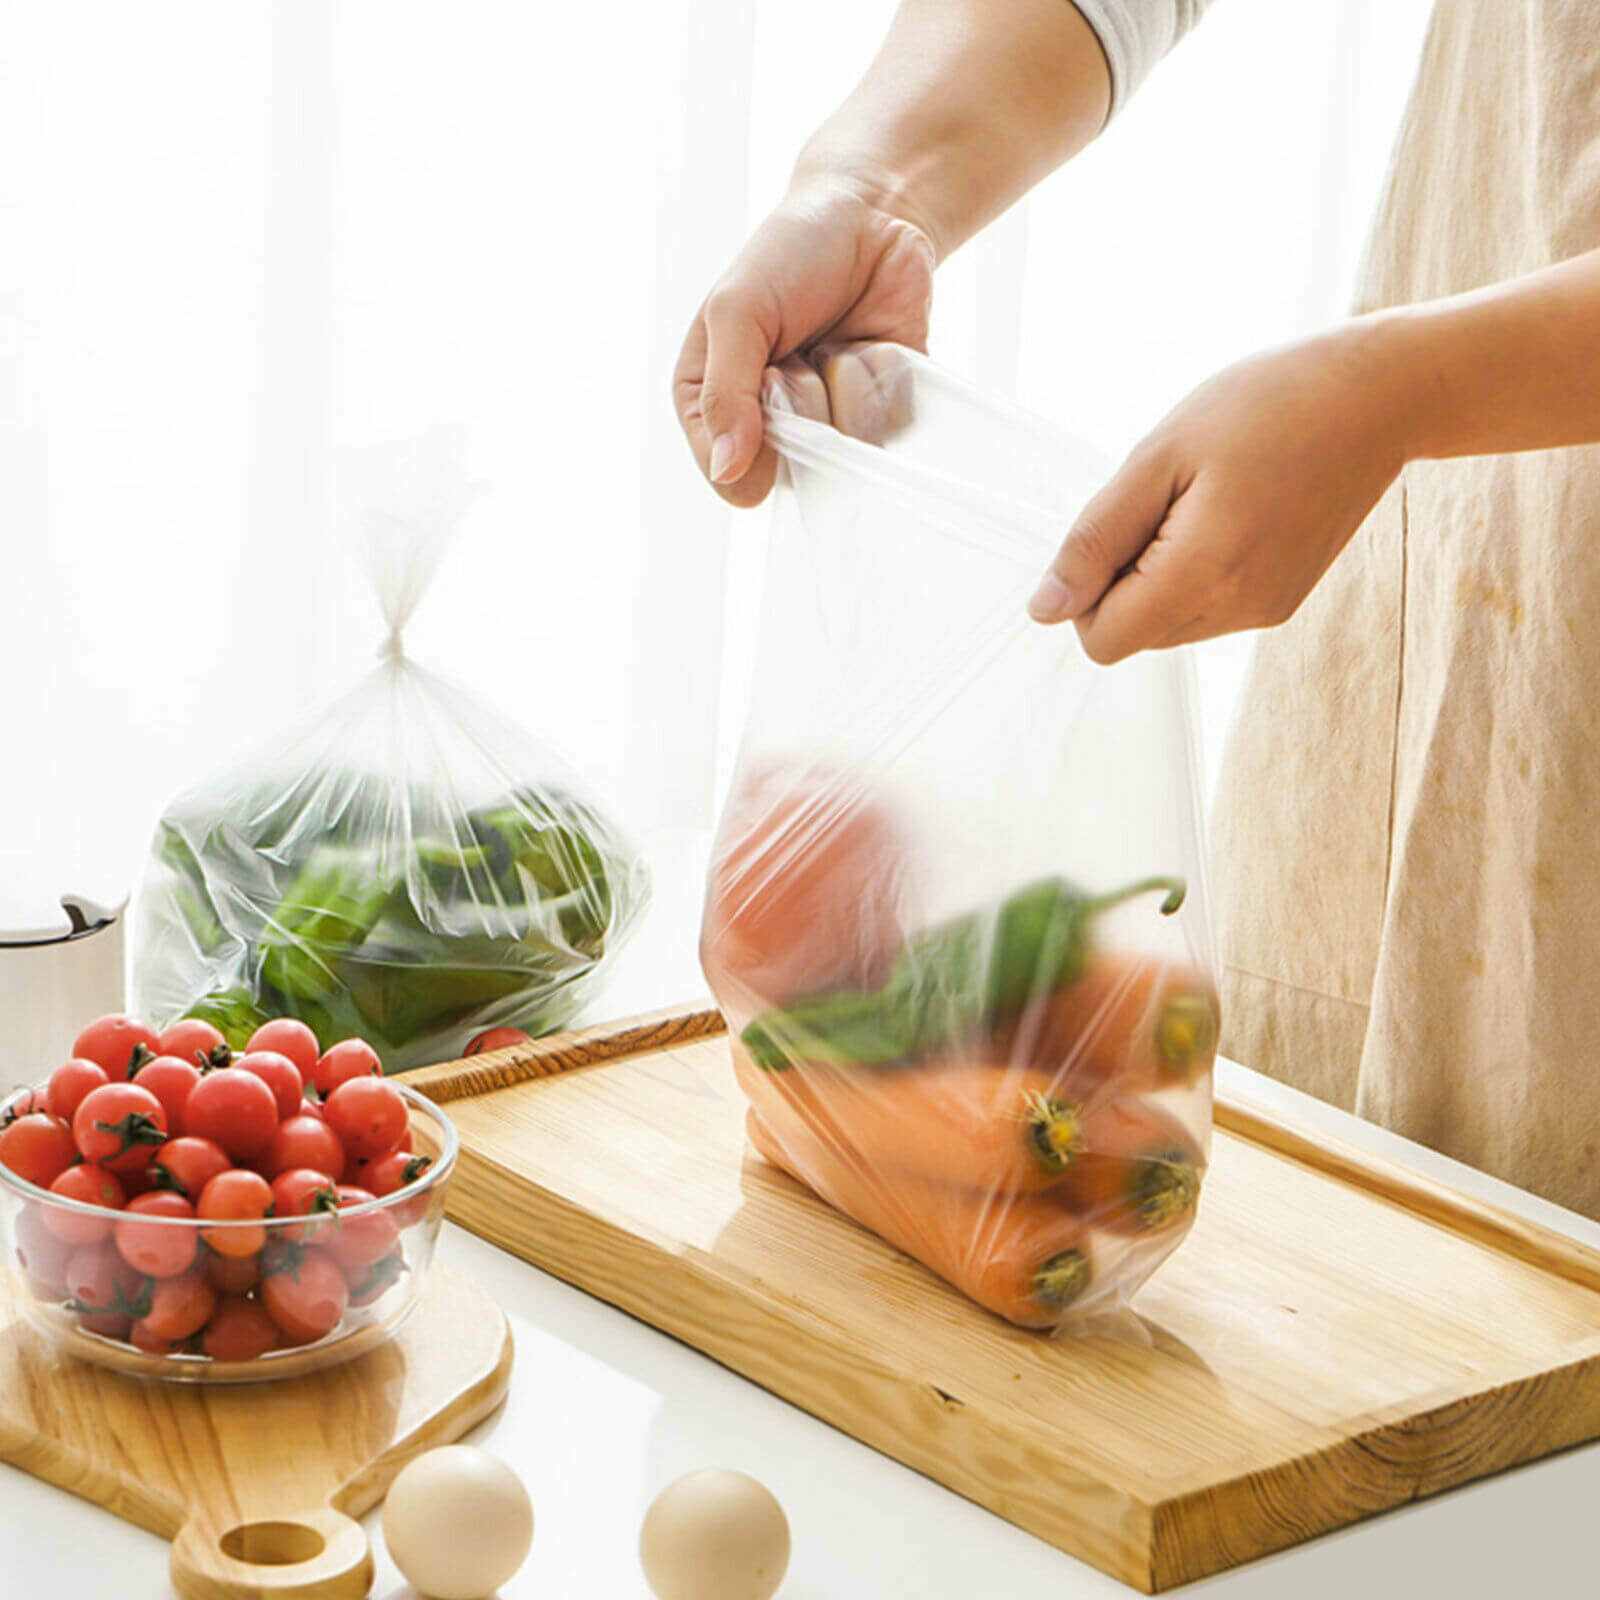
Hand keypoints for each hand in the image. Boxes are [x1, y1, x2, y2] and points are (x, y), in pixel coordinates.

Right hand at [673, 174, 935, 507]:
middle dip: (800, 402)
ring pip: (846, 447)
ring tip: (836, 341)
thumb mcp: (737, 311)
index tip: (766, 384)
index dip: (751, 444)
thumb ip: (724, 394)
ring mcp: (831, 423)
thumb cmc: (789, 254)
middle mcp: (773, 426)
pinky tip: (873, 342)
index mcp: (716, 405)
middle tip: (798, 351)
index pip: (728, 475)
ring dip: (845, 384)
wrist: (871, 213)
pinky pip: (892, 425)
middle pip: (793, 467)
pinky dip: (884, 377)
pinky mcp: (884, 411)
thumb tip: (726, 475)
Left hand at [1028, 324, 1411, 662]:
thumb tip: (1043, 610)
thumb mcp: (1159, 457)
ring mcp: (1265, 612)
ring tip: (1202, 499)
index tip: (1120, 523)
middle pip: (1132, 636)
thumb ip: (1096, 539)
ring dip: (1157, 574)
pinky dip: (1193, 572)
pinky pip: (1204, 610)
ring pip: (1166, 626)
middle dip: (1123, 578)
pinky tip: (1228, 511)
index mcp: (1204, 576)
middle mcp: (1239, 611)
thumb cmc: (1264, 405)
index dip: (1086, 590)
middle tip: (1166, 499)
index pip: (1102, 640)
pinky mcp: (1280, 603)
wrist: (1378, 396)